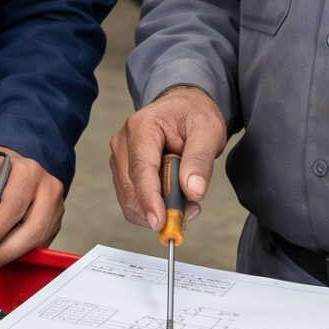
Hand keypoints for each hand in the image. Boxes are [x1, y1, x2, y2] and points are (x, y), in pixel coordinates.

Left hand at [0, 149, 64, 272]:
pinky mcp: (55, 223)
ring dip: (12, 255)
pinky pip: (40, 244)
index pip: (14, 205)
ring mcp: (55, 207)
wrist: (5, 172)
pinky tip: (1, 254)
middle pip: (33, 227)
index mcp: (26, 172)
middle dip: (5, 251)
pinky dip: (20, 254)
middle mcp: (47, 188)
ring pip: (39, 239)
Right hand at [109, 85, 228, 231]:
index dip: (150, 200)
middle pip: (132, 190)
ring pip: (130, 200)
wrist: (183, 107)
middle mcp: (123, 143)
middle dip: (160, 208)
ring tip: (187, 200)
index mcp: (141, 127)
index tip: (160, 222)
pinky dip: (153, 207)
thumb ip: (200, 160)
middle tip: (192, 209)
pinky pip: (133, 199)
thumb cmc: (194, 114)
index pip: (141, 171)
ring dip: (158, 209)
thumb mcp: (208, 131)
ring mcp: (120, 158)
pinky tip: (174, 200)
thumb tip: (193, 191)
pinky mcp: (123, 171)